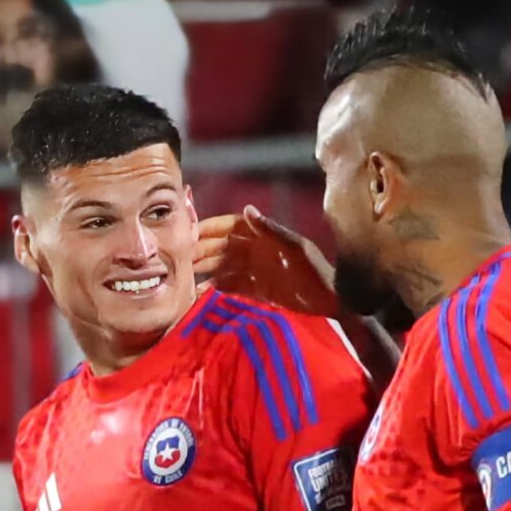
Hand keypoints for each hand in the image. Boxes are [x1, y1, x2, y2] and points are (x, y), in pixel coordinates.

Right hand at [194, 205, 340, 317]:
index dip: (211, 228)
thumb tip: (247, 208)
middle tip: (181, 260)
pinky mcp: (255, 291)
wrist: (330, 301)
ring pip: (221, 267)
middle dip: (201, 251)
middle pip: (221, 247)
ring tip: (185, 277)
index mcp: (263, 236)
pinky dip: (215, 290)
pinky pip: (229, 287)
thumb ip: (270, 229)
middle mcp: (255, 251)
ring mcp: (253, 271)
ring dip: (204, 270)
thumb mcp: (295, 248)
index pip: (231, 226)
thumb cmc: (316, 271)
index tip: (191, 233)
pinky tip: (199, 294)